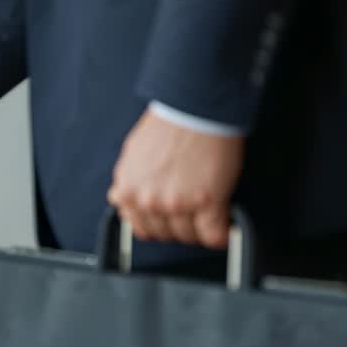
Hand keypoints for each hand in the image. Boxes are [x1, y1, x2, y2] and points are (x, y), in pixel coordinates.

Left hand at [106, 106, 244, 248]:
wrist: (195, 109)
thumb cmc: (169, 125)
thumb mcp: (133, 154)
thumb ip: (129, 181)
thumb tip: (122, 198)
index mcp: (128, 188)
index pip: (141, 228)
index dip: (159, 223)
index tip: (170, 219)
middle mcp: (148, 199)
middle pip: (166, 234)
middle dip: (180, 225)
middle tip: (192, 212)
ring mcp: (177, 203)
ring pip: (189, 237)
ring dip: (200, 228)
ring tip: (207, 211)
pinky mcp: (206, 202)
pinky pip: (214, 235)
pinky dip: (221, 233)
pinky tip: (224, 222)